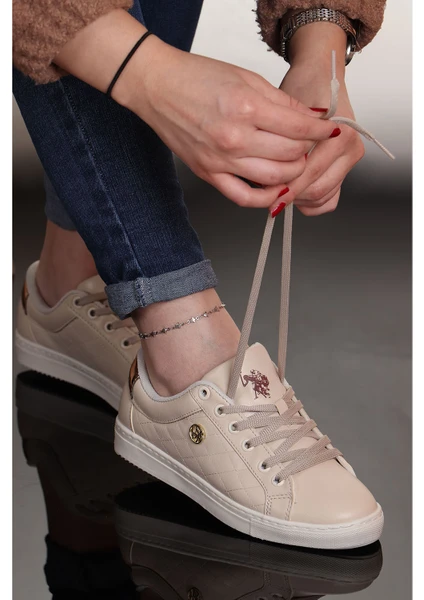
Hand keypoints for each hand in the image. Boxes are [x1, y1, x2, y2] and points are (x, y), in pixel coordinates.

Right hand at [118, 37, 340, 209]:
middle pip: (291, 156)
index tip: (331, 131)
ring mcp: (221, 160)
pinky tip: (276, 190)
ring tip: (294, 162)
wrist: (157, 87)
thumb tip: (312, 119)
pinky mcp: (209, 174)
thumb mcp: (246, 78)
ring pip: (274, 180)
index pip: (300, 129)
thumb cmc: (197, 77)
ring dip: (293, 174)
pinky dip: (266, 199)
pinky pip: (244, 198)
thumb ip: (282, 102)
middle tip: (310, 144)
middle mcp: (235, 138)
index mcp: (247, 108)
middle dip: (309, 151)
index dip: (322, 132)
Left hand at [274, 49, 364, 215]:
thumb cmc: (302, 88)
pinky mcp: (347, 167)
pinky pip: (330, 198)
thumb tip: (263, 179)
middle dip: (291, 195)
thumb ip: (279, 144)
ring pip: (323, 197)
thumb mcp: (285, 112)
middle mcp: (350, 147)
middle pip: (316, 189)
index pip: (308, 172)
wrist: (321, 75)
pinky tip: (296, 194)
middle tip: (269, 193)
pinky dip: (312, 202)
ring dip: (299, 200)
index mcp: (339, 134)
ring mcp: (351, 158)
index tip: (264, 192)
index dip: (284, 186)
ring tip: (280, 191)